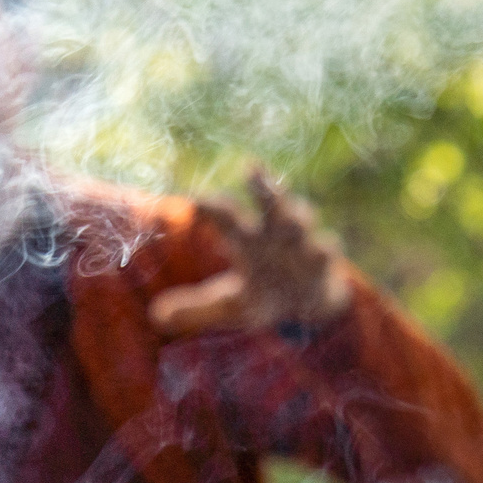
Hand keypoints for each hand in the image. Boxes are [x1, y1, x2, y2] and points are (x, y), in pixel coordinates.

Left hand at [148, 163, 354, 337]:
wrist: (308, 307)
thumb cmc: (264, 296)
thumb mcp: (229, 307)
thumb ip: (195, 308)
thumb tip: (155, 316)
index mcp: (247, 239)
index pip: (227, 216)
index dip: (213, 208)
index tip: (195, 199)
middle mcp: (274, 233)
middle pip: (268, 202)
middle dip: (262, 186)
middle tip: (251, 167)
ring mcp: (302, 243)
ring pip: (300, 219)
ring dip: (295, 213)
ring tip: (289, 210)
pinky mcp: (324, 261)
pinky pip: (326, 249)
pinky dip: (324, 248)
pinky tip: (322, 248)